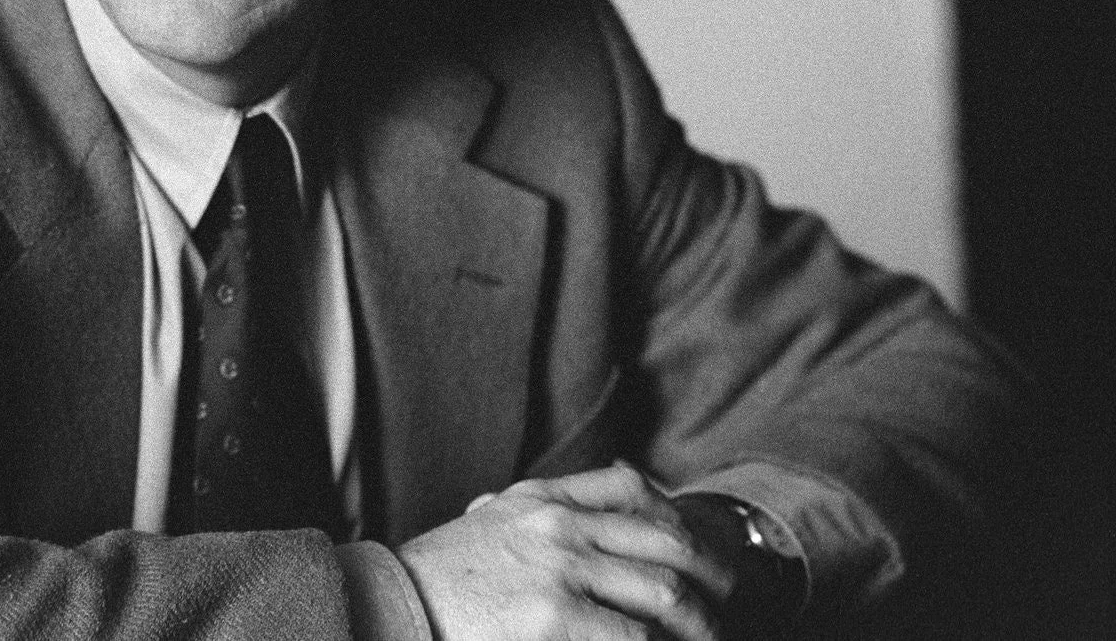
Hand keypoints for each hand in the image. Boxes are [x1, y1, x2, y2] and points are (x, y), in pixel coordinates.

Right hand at [395, 463, 735, 640]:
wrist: (390, 605)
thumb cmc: (435, 578)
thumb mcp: (484, 523)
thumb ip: (528, 510)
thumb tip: (575, 501)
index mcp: (540, 498)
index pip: (631, 489)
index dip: (679, 520)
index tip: (697, 552)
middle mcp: (557, 524)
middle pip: (665, 539)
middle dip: (710, 574)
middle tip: (724, 604)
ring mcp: (559, 569)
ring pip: (664, 590)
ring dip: (698, 623)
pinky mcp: (556, 617)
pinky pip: (634, 637)